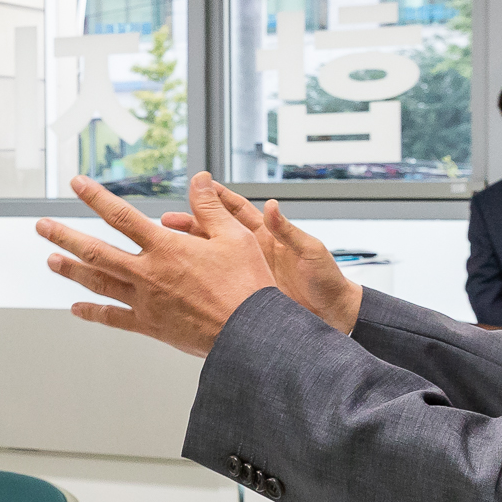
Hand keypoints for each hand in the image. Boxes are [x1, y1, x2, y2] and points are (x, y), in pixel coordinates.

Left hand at [35, 174, 294, 357]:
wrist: (251, 334)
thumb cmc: (247, 284)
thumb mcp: (235, 236)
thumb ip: (210, 207)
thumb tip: (199, 178)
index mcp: (166, 247)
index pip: (121, 215)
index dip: (95, 197)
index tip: (76, 183)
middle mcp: (148, 273)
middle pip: (96, 250)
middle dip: (65, 236)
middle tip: (41, 226)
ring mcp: (145, 301)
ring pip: (98, 282)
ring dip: (72, 270)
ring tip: (52, 261)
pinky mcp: (150, 325)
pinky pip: (114, 318)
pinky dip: (93, 313)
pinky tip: (77, 309)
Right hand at [161, 182, 361, 334]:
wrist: (333, 316)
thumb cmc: (327, 281)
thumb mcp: (310, 251)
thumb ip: (288, 230)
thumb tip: (272, 206)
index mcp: (269, 236)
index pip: (239, 211)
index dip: (220, 197)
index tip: (201, 186)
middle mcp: (253, 252)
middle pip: (217, 232)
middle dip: (193, 222)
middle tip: (170, 218)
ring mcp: (246, 273)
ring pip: (211, 257)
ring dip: (190, 249)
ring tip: (168, 244)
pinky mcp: (243, 293)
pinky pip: (217, 282)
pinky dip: (199, 277)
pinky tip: (182, 277)